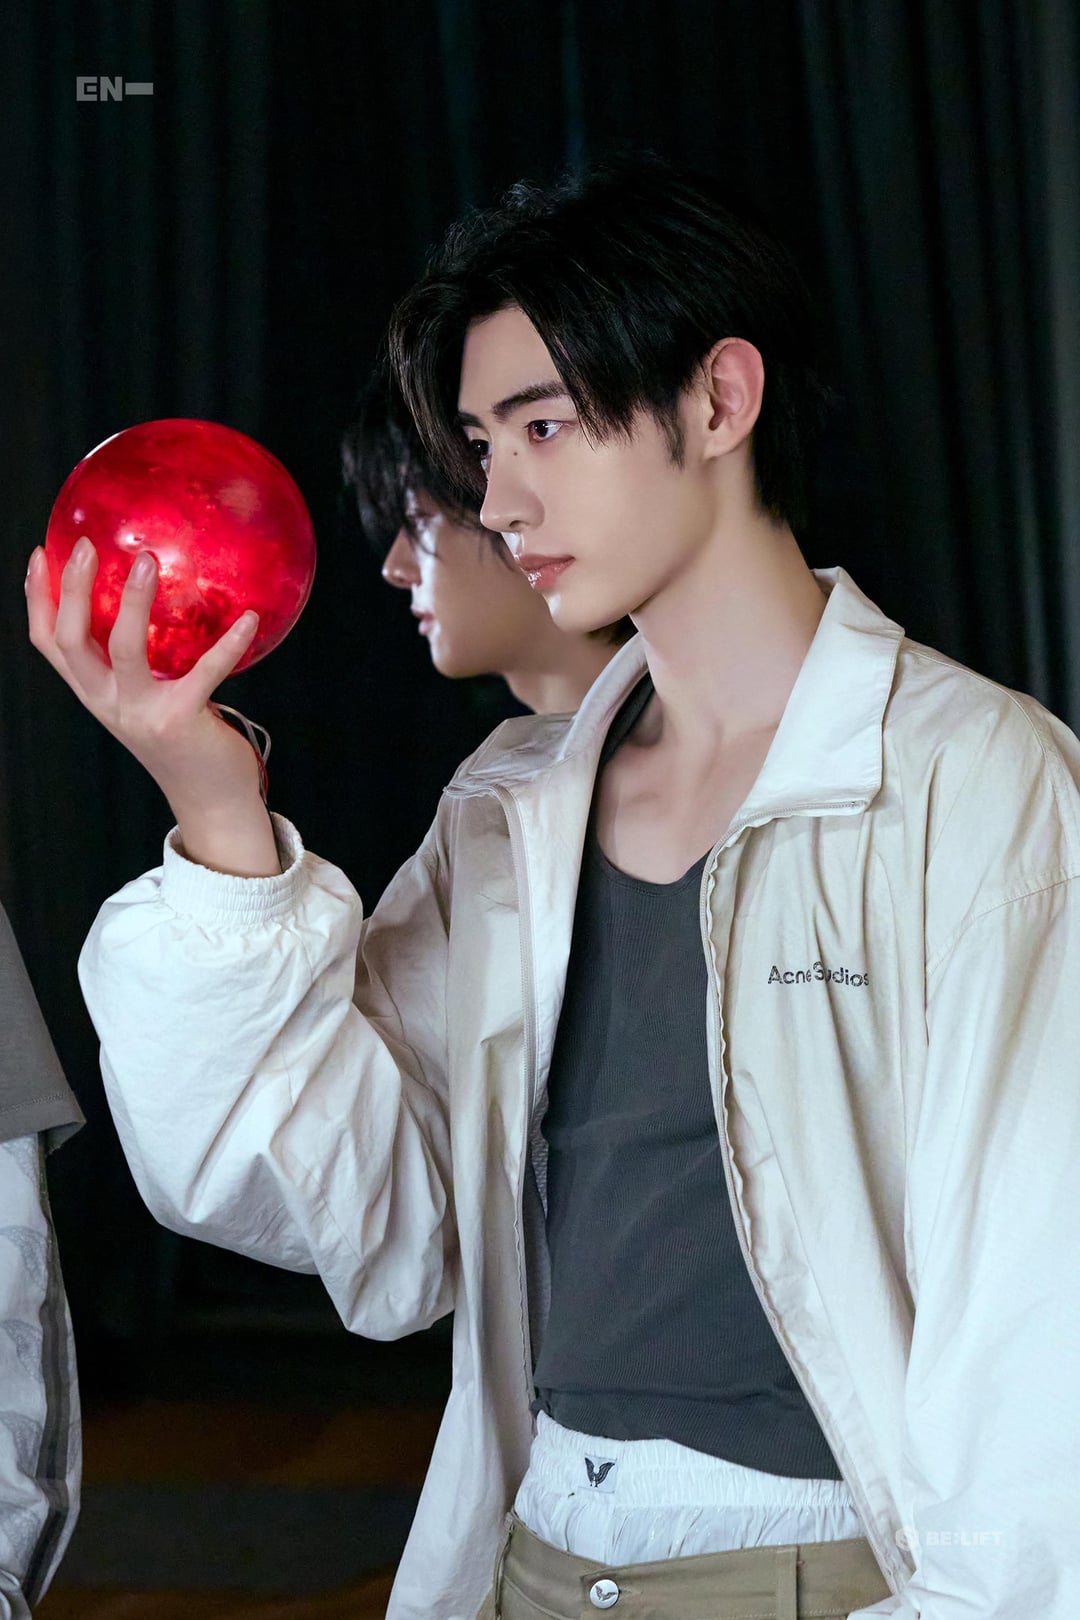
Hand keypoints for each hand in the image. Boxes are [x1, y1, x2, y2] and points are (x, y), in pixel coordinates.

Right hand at [27, 539, 280, 874]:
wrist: (210, 799)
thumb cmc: (184, 739)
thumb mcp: (145, 699)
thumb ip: (137, 663)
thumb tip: (150, 600)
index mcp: (95, 693)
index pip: (48, 643)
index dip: (37, 598)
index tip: (40, 554)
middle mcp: (108, 703)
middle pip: (71, 641)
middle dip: (73, 589)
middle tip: (88, 546)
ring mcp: (140, 714)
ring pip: (123, 649)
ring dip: (134, 602)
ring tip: (147, 562)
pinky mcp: (180, 721)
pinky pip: (205, 672)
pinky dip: (229, 643)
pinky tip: (248, 618)